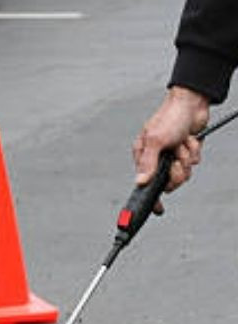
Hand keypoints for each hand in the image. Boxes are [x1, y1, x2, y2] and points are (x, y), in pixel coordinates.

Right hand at [132, 86, 209, 211]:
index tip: (156, 210)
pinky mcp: (186, 151)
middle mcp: (157, 159)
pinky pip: (193, 162)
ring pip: (183, 173)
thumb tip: (139, 181)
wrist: (192, 103)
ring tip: (183, 144)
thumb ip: (147, 163)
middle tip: (177, 160)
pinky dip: (194, 151)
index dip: (151, 199)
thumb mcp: (155, 141)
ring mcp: (172, 156)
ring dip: (186, 158)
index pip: (145, 183)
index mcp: (144, 157)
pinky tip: (189, 140)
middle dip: (177, 170)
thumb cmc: (169, 117)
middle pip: (169, 181)